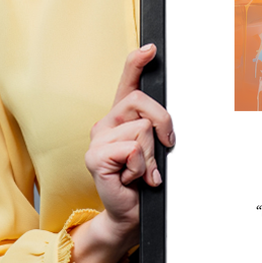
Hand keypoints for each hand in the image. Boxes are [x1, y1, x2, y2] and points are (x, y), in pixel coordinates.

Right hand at [70, 44, 174, 262]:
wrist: (130, 214)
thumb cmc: (144, 181)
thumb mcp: (155, 149)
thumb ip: (156, 129)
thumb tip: (166, 121)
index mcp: (121, 117)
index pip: (127, 82)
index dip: (137, 62)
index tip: (151, 48)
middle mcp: (106, 123)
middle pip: (142, 102)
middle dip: (163, 124)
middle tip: (164, 148)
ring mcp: (97, 139)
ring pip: (142, 129)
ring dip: (151, 155)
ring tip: (143, 171)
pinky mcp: (95, 157)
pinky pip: (132, 149)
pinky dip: (141, 167)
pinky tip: (132, 179)